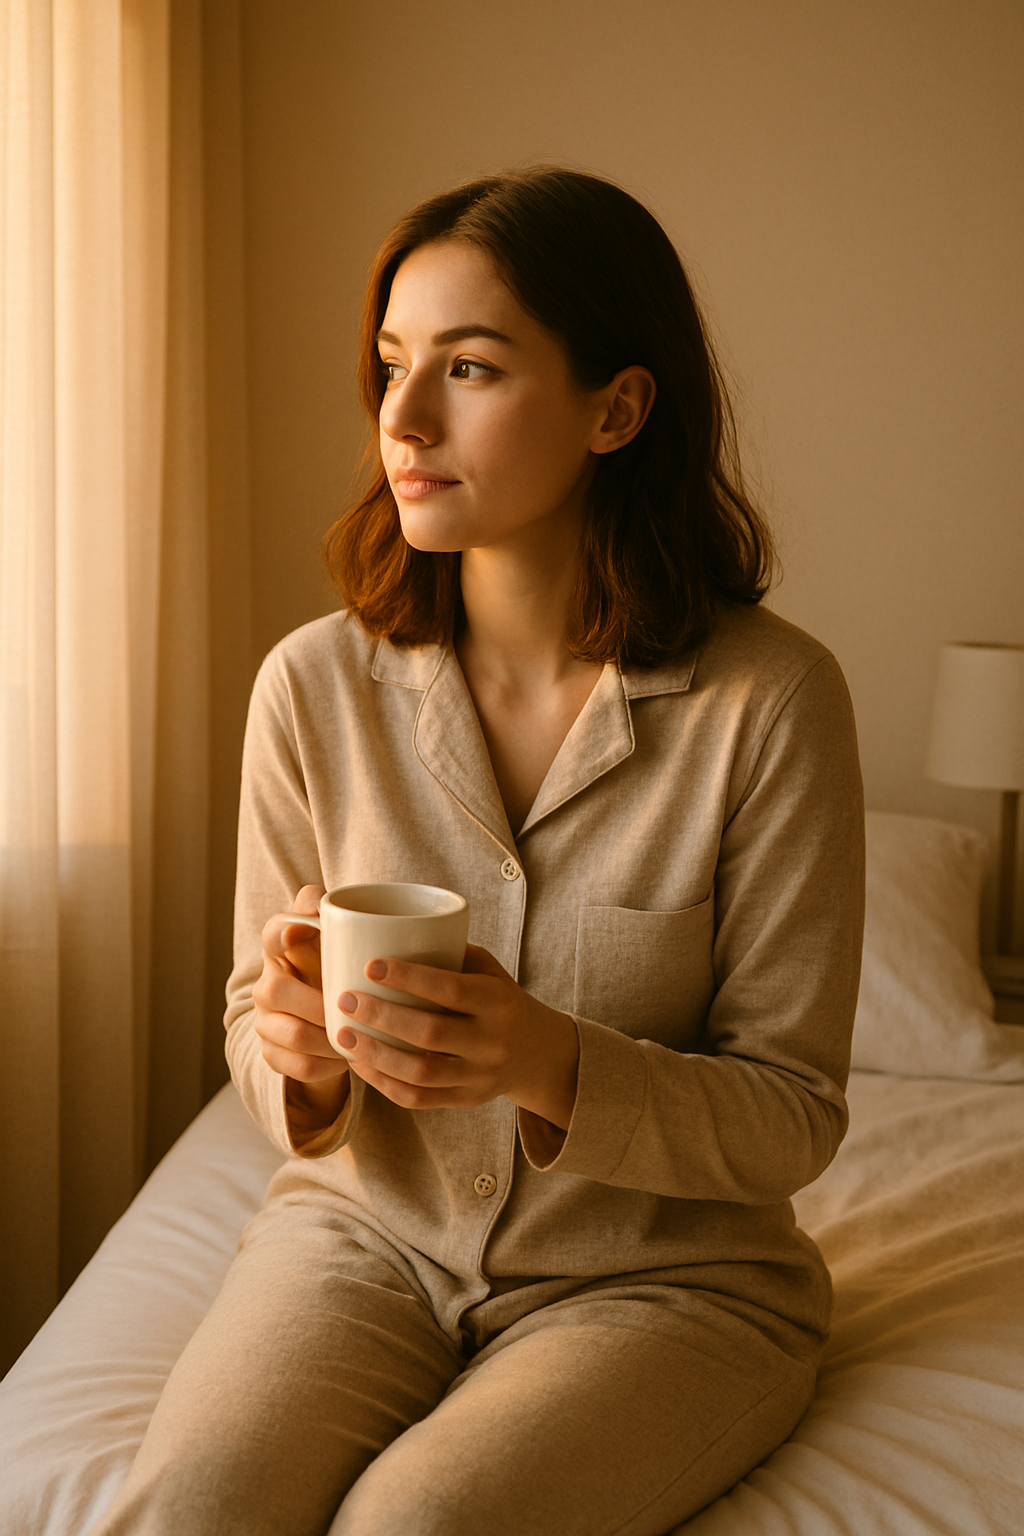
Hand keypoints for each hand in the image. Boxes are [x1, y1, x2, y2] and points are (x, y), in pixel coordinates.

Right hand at [252, 885, 348, 1125]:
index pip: (273, 932)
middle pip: (275, 990)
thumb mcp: (338, 945)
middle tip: (353, 1009)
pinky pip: (298, 1065)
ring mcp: (265, 1021)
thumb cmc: (335, 972)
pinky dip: (327, 1065)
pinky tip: (347, 1058)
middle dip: (317, 1003)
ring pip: (293, 1034)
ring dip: (330, 1039)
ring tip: (359, 1038)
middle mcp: (267, 984)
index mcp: (281, 951)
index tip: (302, 930)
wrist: (323, 1022)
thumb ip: (335, 919)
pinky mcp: (272, 1054)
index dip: (285, 929)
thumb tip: (324, 901)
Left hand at [335, 944, 579, 1129]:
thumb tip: (389, 932)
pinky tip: (359, 1064)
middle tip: (346, 999)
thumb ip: (450, 954)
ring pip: (421, 1073)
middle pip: (431, 1033)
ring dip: (376, 1054)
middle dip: (382, 1016)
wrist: (537, 1052)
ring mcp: (480, 1076)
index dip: (410, 978)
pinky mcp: (466, 1100)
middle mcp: (492, 1042)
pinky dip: (384, 1082)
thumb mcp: (489, 970)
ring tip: (343, 1034)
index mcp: (499, 1002)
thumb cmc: (499, 999)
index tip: (371, 965)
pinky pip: (418, 1099)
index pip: (451, 989)